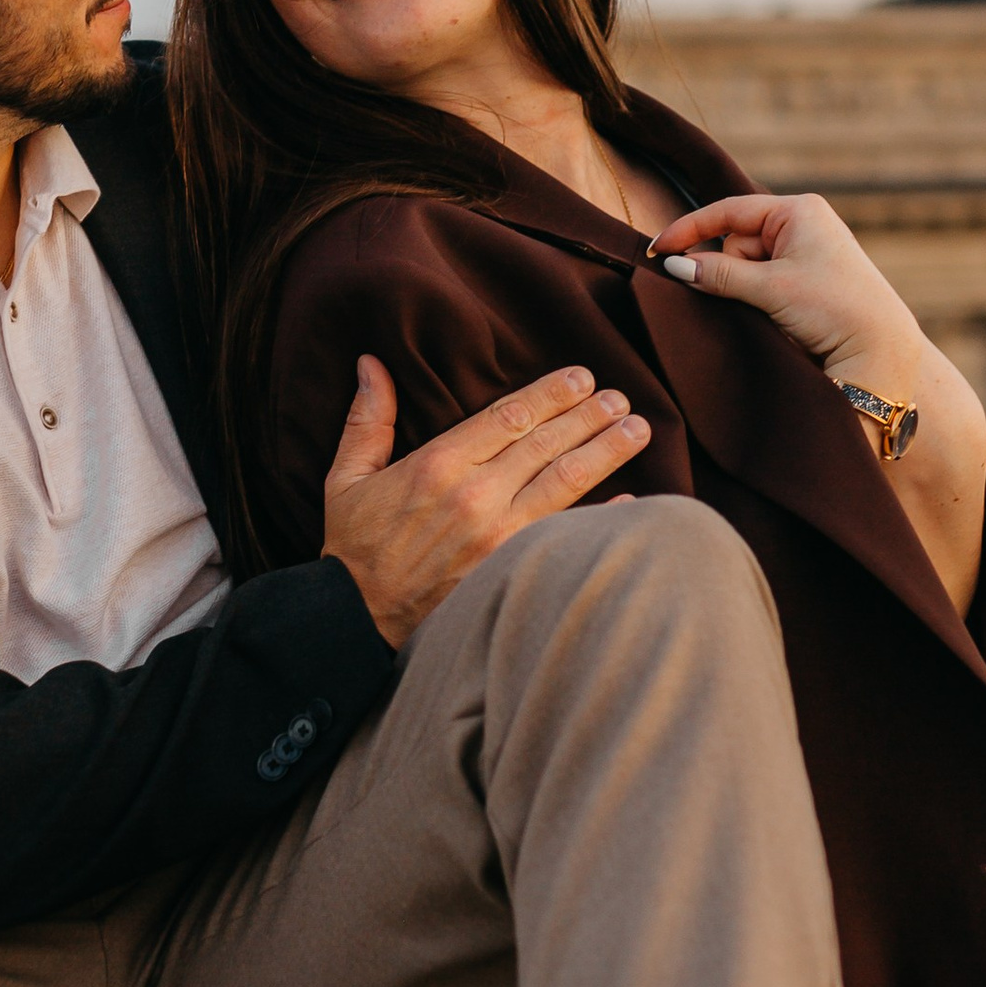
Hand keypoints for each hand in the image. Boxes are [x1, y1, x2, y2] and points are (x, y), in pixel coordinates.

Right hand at [323, 357, 651, 647]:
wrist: (356, 622)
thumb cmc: (353, 550)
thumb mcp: (347, 479)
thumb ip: (368, 420)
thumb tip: (373, 364)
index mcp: (437, 463)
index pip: (509, 416)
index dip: (550, 394)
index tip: (581, 378)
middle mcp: (474, 495)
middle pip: (546, 443)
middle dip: (589, 416)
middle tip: (620, 398)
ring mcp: (497, 536)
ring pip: (565, 482)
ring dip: (606, 452)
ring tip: (638, 430)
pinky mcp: (509, 571)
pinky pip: (566, 536)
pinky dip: (602, 518)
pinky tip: (632, 500)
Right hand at [645, 191, 924, 401]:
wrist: (881, 351)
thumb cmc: (835, 307)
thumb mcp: (772, 288)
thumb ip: (719, 274)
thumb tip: (675, 266)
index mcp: (798, 211)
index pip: (729, 211)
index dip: (690, 229)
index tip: (658, 250)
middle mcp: (802, 225)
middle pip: (735, 243)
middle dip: (730, 271)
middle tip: (754, 299)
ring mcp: (805, 253)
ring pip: (745, 268)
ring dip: (745, 291)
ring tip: (776, 313)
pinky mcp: (805, 282)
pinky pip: (761, 285)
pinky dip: (758, 301)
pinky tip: (777, 318)